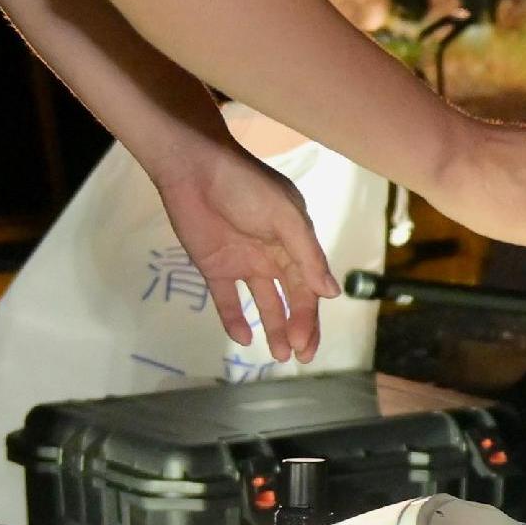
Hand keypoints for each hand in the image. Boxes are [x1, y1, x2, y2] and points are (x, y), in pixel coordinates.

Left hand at [151, 141, 340, 361]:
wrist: (193, 168)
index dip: (310, 317)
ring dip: (272, 327)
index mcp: (295, 242)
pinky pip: (227, 300)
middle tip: (298, 356)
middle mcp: (273, 256)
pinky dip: (234, 319)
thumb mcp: (285, 218)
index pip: (308, 287)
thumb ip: (307, 256)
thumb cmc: (246, 187)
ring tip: (277, 355)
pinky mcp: (214, 267)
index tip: (306, 344)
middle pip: (291, 299)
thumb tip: (332, 294)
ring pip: (264, 303)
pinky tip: (243, 338)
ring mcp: (243, 263)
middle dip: (297, 327)